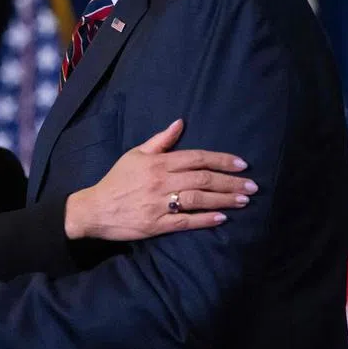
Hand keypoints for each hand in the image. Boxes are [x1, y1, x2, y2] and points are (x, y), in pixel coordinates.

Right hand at [64, 119, 255, 240]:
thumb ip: (160, 140)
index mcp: (158, 163)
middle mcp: (161, 182)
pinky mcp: (157, 225)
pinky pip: (186, 222)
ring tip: (243, 201)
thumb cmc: (116, 180)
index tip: (242, 164)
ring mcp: (159, 204)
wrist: (94, 209)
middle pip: (203, 179)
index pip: (196, 158)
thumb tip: (180, 123)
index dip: (221, 160)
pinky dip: (205, 220)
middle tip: (252, 186)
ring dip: (224, 200)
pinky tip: (222, 218)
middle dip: (231, 182)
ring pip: (198, 200)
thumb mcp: (135, 154)